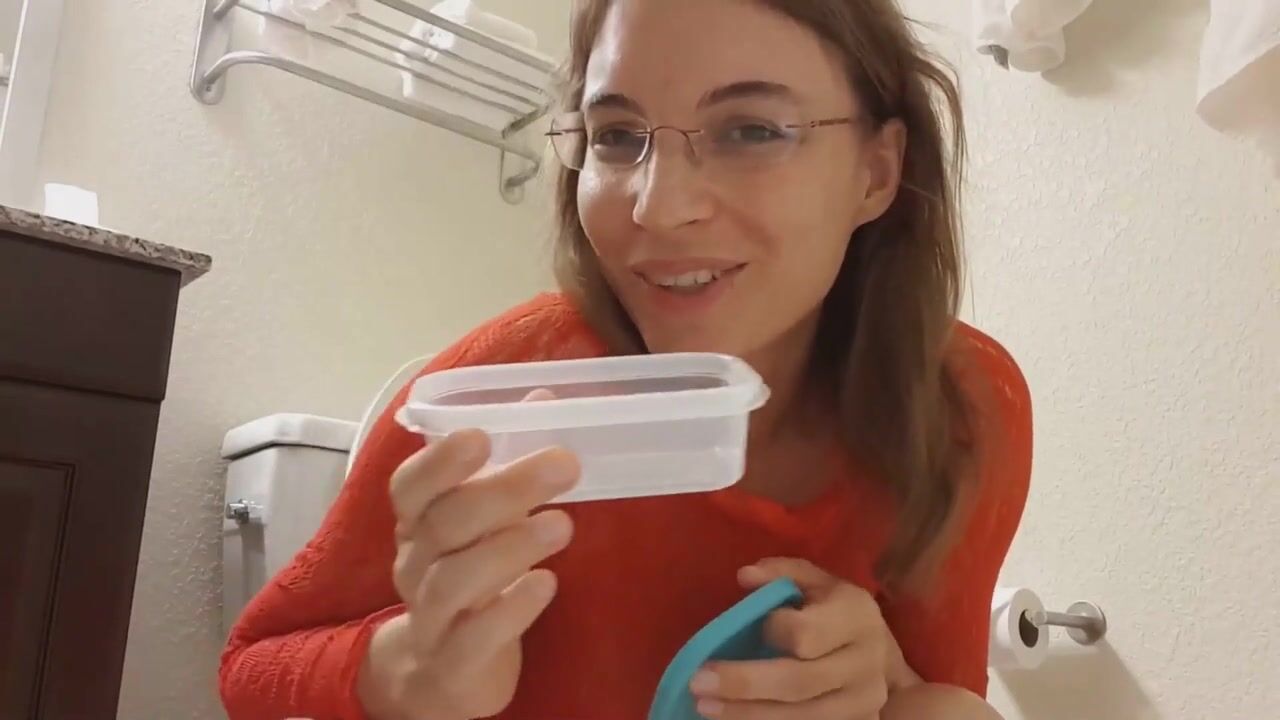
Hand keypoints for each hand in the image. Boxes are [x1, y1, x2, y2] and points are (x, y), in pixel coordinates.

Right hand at [358, 400, 579, 719]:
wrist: (442, 672)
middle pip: (445, 522)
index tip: (481, 436)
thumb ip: (507, 463)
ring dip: (511, 546)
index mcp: (418, 522)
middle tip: (564, 465)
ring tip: (564, 526)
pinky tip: (547, 583)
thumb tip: (543, 401)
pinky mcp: (454, 662)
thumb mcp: (482, 522)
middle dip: (504, 490)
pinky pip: (475, 635)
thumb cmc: (471, 575)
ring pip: (455, 579)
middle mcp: (415, 564)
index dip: (440, 461)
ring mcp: (430, 616)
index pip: (410, 486)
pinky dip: (512, 608)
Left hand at [689, 558, 911, 719]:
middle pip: (799, 682)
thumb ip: (781, 573)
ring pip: (800, 716)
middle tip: (697, 683)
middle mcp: (866, 662)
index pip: (806, 633)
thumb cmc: (836, 611)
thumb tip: (744, 575)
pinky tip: (734, 719)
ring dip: (747, 714)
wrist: (881, 659)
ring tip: (705, 707)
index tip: (754, 626)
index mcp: (857, 616)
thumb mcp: (816, 581)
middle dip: (744, 684)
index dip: (773, 631)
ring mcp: (863, 702)